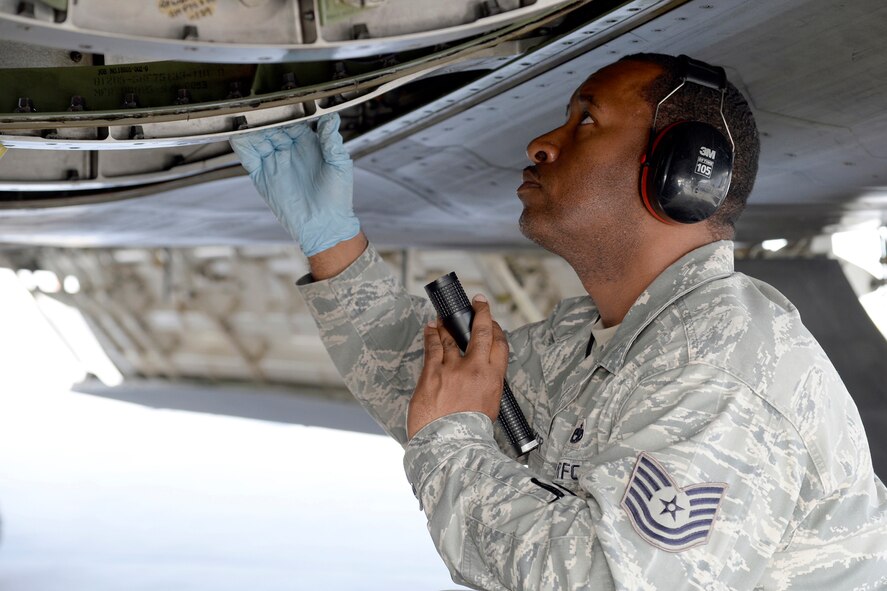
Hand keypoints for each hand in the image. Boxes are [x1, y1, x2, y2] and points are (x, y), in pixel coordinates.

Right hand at [229, 113, 359, 256]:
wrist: (325, 225)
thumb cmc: (337, 196)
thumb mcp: (340, 164)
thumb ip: (332, 140)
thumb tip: (331, 117)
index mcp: (308, 143)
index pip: (292, 119)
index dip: (284, 110)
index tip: (278, 98)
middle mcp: (289, 150)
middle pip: (271, 126)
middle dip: (265, 116)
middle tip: (258, 104)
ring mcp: (274, 162)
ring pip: (257, 138)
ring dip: (251, 127)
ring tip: (246, 115)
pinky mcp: (263, 177)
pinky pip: (248, 157)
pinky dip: (241, 145)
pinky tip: (238, 134)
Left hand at [407, 295, 509, 439]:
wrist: (449, 446)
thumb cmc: (469, 433)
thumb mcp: (489, 407)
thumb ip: (485, 386)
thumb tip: (480, 377)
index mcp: (493, 379)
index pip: (499, 344)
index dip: (495, 329)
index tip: (490, 321)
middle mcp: (474, 370)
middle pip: (479, 333)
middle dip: (479, 313)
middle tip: (477, 302)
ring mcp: (451, 370)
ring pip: (450, 337)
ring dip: (447, 324)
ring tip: (444, 317)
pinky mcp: (431, 374)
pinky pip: (432, 347)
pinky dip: (431, 334)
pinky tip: (430, 328)